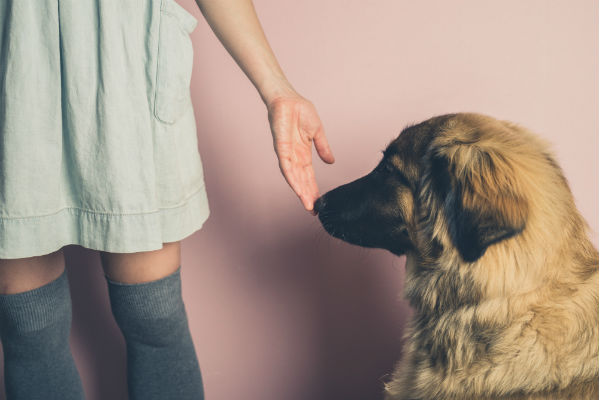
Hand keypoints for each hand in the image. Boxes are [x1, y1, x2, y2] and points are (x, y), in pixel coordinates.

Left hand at [267, 91, 334, 212]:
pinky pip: (286, 166)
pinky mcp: (281, 147)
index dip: (313, 189)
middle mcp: (294, 156)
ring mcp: (287, 153)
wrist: (287, 98)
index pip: (308, 176)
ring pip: (294, 177)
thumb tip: (331, 162)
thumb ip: (323, 148)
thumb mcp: (318, 132)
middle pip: (301, 181)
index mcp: (303, 153)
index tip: (319, 203)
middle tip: (313, 211)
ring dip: (300, 191)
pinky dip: (291, 178)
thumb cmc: (300, 111)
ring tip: (308, 205)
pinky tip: (297, 189)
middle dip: (307, 196)